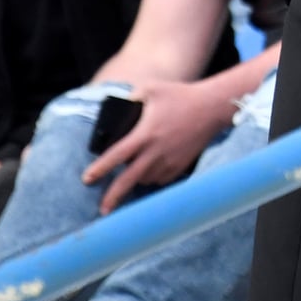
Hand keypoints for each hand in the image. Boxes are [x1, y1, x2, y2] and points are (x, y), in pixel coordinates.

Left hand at [82, 79, 232, 212]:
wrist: (213, 107)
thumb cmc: (181, 95)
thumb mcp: (151, 90)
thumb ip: (130, 98)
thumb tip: (116, 108)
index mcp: (145, 134)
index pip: (116, 155)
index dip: (100, 169)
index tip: (86, 179)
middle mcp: (156, 152)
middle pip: (129, 180)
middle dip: (114, 197)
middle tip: (103, 211)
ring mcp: (170, 161)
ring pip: (145, 179)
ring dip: (135, 179)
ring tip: (130, 172)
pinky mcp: (181, 165)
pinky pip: (161, 178)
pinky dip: (152, 176)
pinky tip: (150, 168)